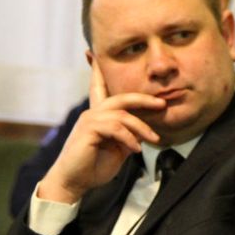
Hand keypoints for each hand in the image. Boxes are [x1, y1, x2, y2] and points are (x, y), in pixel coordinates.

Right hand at [38, 59, 164, 202]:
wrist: (73, 182)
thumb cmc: (93, 167)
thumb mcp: (117, 150)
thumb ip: (127, 137)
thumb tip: (142, 133)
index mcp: (98, 116)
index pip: (99, 88)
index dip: (97, 70)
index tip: (92, 52)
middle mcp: (92, 113)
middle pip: (120, 97)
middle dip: (143, 98)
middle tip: (161, 103)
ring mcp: (89, 119)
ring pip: (122, 114)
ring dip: (141, 127)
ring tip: (153, 140)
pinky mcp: (88, 129)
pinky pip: (115, 127)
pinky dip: (129, 137)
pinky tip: (135, 149)